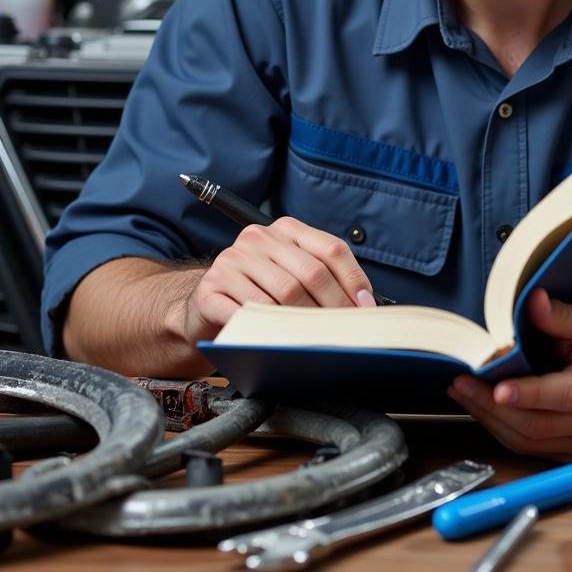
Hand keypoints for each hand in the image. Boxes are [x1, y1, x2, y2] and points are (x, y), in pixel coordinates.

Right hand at [182, 217, 375, 342]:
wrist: (206, 304)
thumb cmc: (260, 291)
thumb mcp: (292, 274)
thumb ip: (323, 278)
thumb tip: (363, 305)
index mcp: (287, 229)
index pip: (331, 248)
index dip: (354, 280)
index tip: (366, 308)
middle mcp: (259, 238)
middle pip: (311, 272)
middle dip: (335, 306)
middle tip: (346, 331)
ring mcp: (233, 260)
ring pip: (284, 293)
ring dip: (307, 321)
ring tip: (321, 340)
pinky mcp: (212, 286)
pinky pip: (249, 311)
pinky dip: (269, 329)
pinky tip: (280, 341)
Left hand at [446, 289, 571, 460]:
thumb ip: (558, 314)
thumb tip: (533, 300)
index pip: (565, 394)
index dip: (529, 395)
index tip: (497, 389)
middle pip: (540, 424)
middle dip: (493, 407)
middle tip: (461, 384)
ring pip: (530, 442)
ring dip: (491, 420)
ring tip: (464, 394)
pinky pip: (531, 450)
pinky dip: (503, 430)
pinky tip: (485, 410)